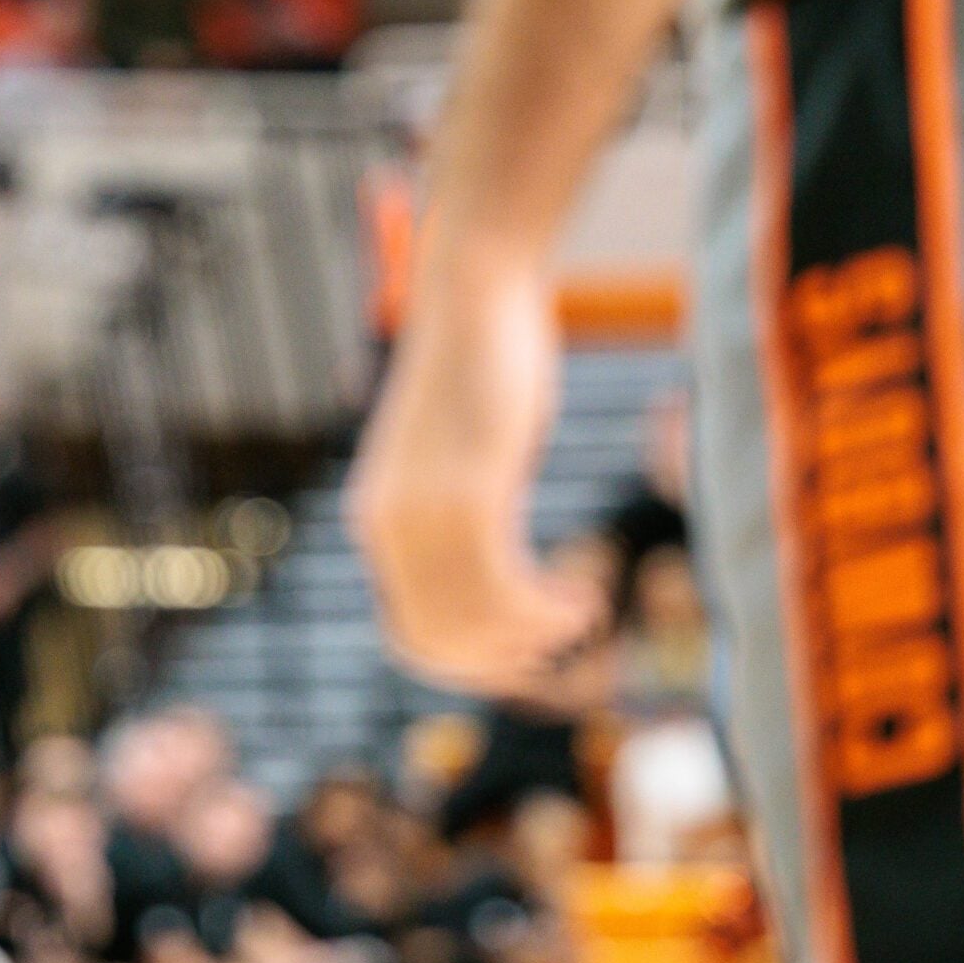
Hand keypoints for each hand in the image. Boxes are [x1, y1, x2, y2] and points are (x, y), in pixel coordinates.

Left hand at [347, 254, 604, 693]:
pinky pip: (503, 585)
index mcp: (378, 524)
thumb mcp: (463, 462)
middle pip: (438, 642)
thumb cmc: (480, 373)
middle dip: (506, 662)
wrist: (473, 296)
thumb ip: (468, 519)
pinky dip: (548, 609)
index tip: (526, 663)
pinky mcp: (467, 490)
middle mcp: (388, 527)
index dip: (468, 666)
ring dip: (538, 635)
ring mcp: (422, 511)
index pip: (407, 636)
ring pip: (475, 621)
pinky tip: (585, 596)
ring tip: (585, 613)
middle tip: (563, 644)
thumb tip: (500, 576)